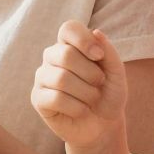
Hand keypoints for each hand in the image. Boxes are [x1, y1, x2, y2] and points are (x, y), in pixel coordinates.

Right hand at [31, 22, 128, 149]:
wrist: (103, 125)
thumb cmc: (108, 95)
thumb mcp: (116, 74)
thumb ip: (109, 53)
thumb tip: (96, 32)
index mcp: (70, 46)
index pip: (69, 28)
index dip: (83, 40)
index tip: (99, 56)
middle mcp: (52, 58)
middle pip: (65, 55)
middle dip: (91, 74)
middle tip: (99, 84)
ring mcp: (42, 77)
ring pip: (61, 79)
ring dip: (87, 93)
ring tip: (91, 99)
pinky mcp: (37, 98)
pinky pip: (55, 99)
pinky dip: (77, 107)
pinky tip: (81, 110)